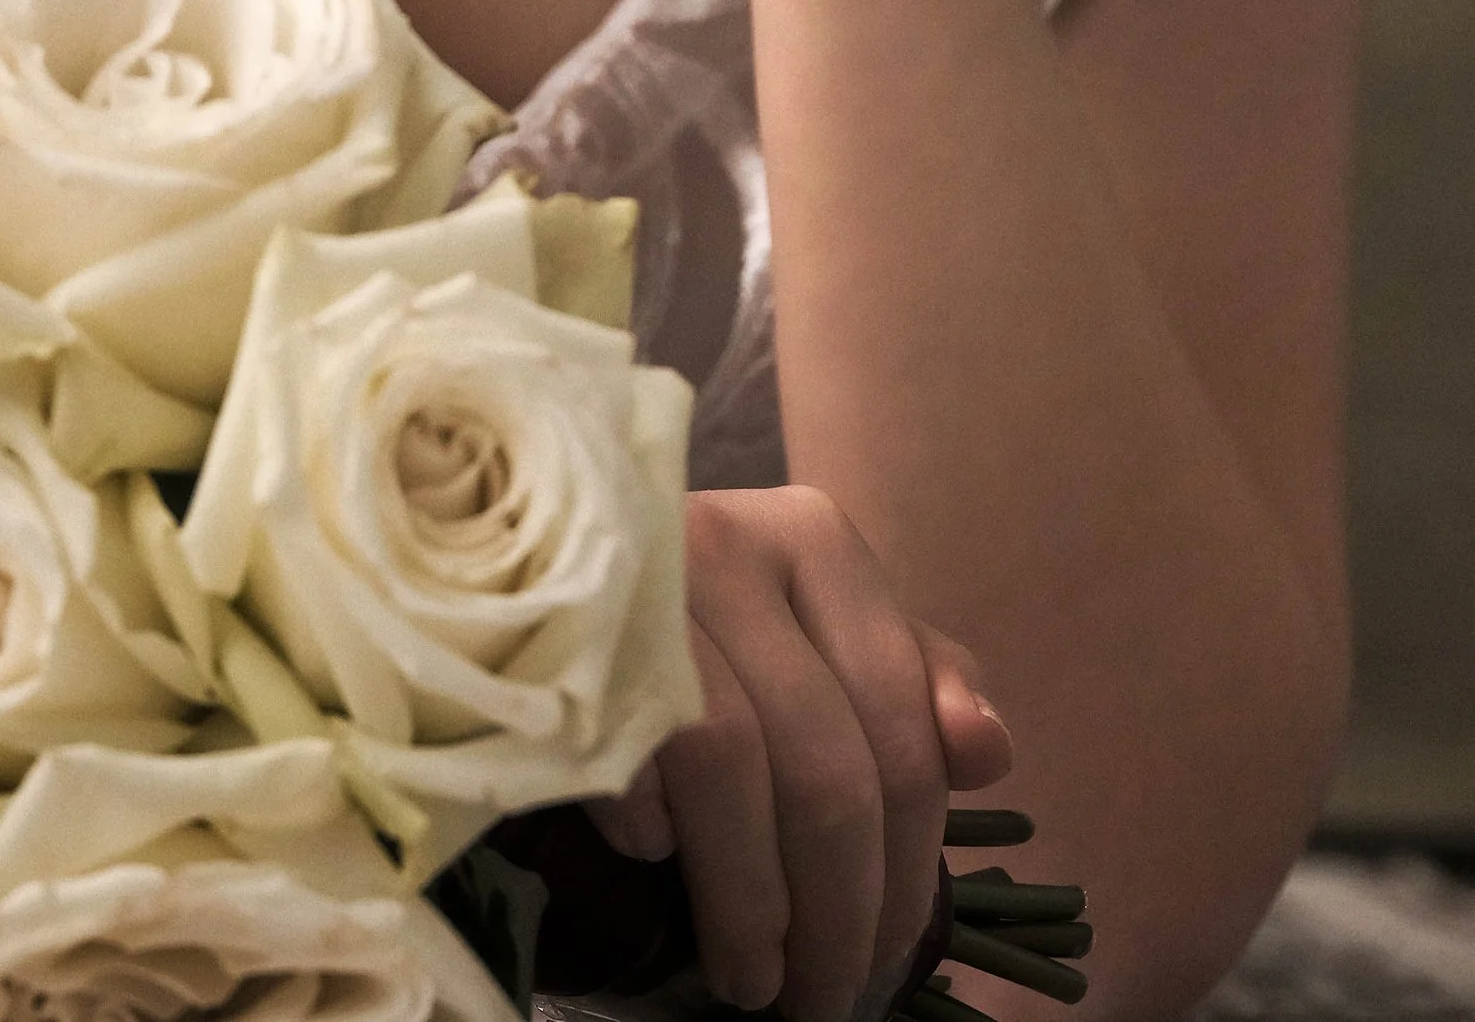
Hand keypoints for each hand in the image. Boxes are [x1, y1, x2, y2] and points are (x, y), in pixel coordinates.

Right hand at [590, 487, 1011, 1019]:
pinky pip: (626, 748)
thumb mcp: (826, 628)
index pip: (902, 724)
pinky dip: (649, 823)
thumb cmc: (711, 617)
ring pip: (731, 766)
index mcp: (815, 539)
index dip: (906, 866)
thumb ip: (919, 685)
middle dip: (837, 912)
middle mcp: (732, 539)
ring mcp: (642, 578)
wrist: (525, 540)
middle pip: (824, 764)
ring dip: (749, 904)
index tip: (889, 959)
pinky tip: (658, 859)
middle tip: (823, 1003)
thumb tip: (988, 754)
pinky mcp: (563, 625)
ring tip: (753, 982)